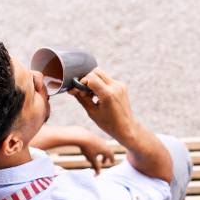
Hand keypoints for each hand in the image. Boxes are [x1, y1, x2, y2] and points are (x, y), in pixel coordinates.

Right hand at [68, 69, 172, 183]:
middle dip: (87, 79)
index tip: (78, 91)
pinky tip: (98, 96)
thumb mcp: (92, 113)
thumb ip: (82, 99)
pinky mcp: (122, 86)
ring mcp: (120, 86)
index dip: (82, 82)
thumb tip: (72, 90)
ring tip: (90, 96)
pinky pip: (108, 80)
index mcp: (108, 94)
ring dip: (94, 82)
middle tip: (84, 92)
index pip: (91, 78)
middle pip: (96, 71)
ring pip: (102, 75)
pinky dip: (101, 85)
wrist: (127, 128)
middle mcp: (115, 87)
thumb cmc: (109, 124)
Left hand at [78, 130, 114, 174]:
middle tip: (103, 162)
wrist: (81, 136)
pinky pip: (98, 143)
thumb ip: (96, 166)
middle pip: (107, 151)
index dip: (112, 159)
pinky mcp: (95, 136)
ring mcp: (100, 139)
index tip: (112, 162)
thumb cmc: (87, 148)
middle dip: (105, 157)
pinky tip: (91, 149)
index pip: (111, 155)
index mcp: (105, 150)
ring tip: (96, 156)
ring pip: (103, 147)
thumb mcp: (92, 159)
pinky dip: (98, 148)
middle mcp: (104, 144)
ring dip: (101, 152)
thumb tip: (98, 173)